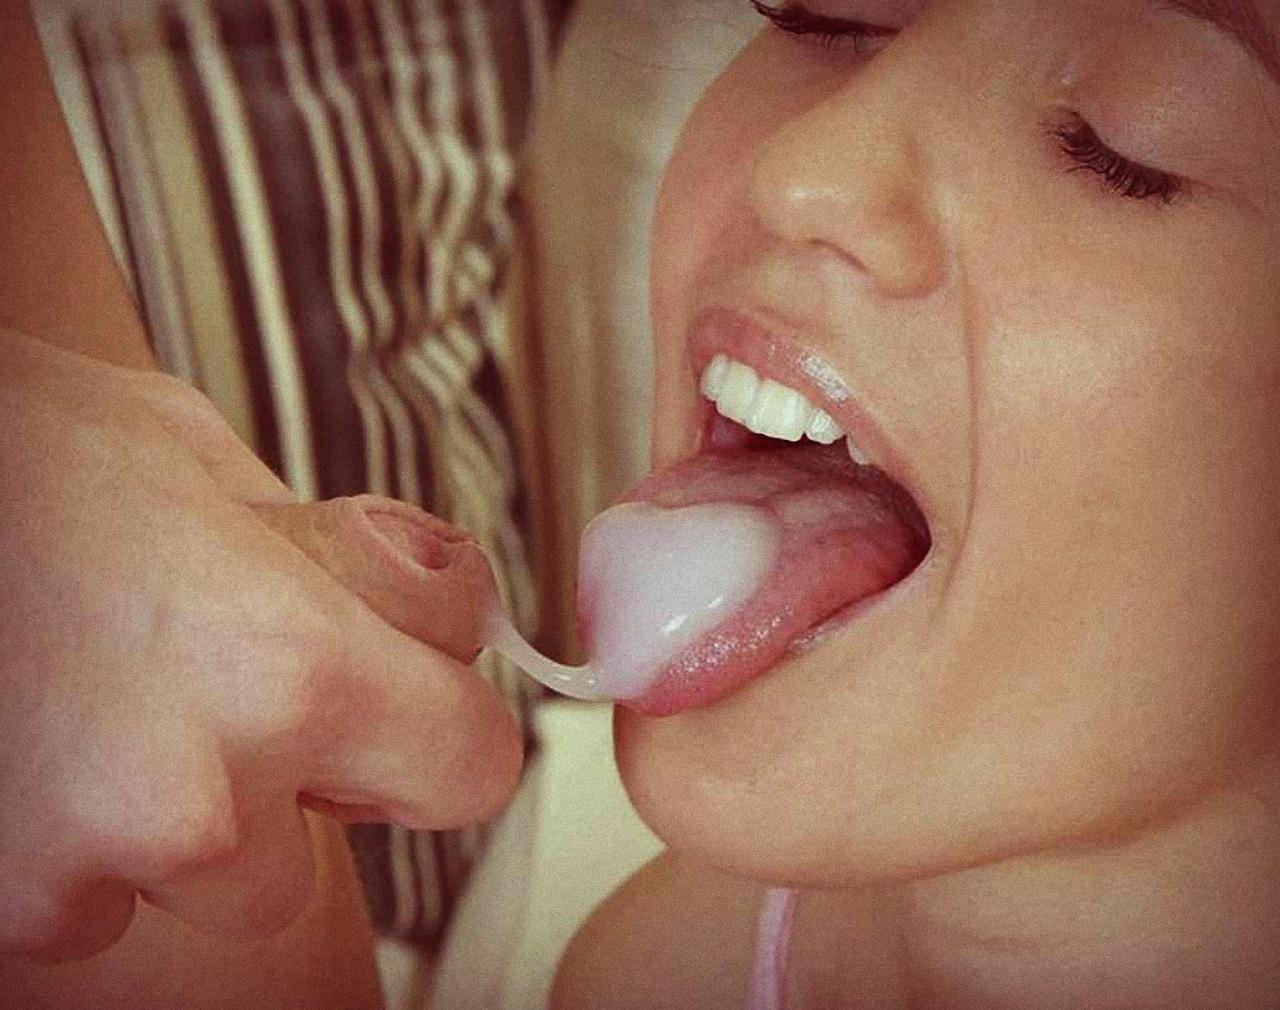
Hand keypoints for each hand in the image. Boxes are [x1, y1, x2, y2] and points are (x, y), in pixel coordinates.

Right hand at [0, 330, 521, 959]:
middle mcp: (205, 797)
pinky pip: (100, 904)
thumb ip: (356, 563)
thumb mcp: (222, 469)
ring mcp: (95, 866)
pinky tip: (45, 748)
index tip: (412, 706)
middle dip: (302, 773)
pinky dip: (88, 845)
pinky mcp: (10, 913)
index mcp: (295, 667)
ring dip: (193, 815)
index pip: (472, 767)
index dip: (445, 729)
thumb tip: (448, 613)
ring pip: (218, 879)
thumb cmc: (32, 455)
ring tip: (111, 705)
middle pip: (333, 837)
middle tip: (218, 681)